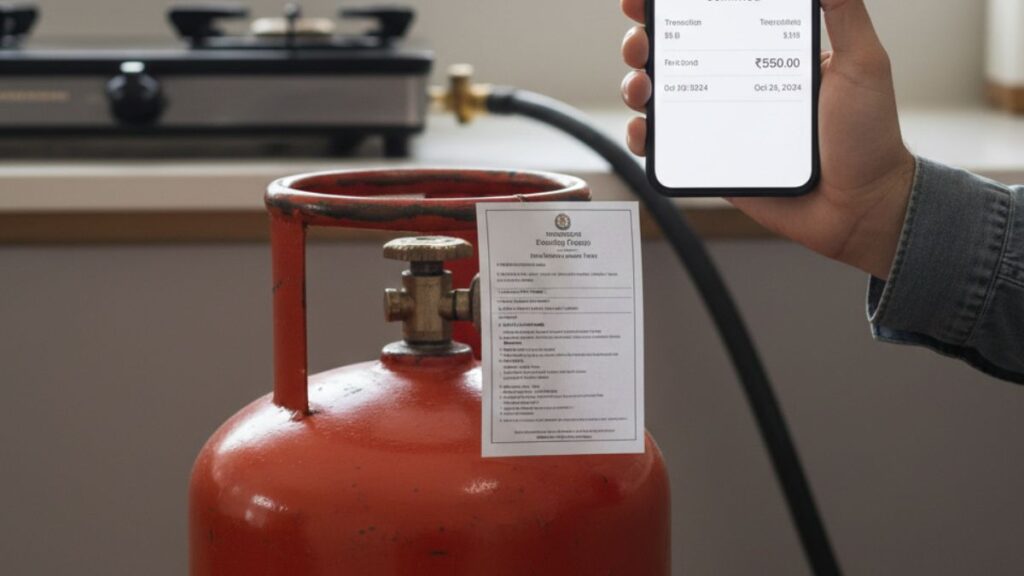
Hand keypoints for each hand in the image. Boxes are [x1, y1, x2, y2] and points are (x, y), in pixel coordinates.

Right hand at [621, 0, 915, 279]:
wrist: (860, 206)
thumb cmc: (868, 137)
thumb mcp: (863, 64)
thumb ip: (844, 14)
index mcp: (766, 52)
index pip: (713, 17)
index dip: (677, 3)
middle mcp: (737, 83)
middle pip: (675, 53)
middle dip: (644, 41)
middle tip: (640, 44)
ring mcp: (721, 122)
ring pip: (661, 96)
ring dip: (636, 84)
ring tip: (641, 87)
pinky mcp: (712, 160)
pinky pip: (667, 145)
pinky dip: (643, 135)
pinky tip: (644, 129)